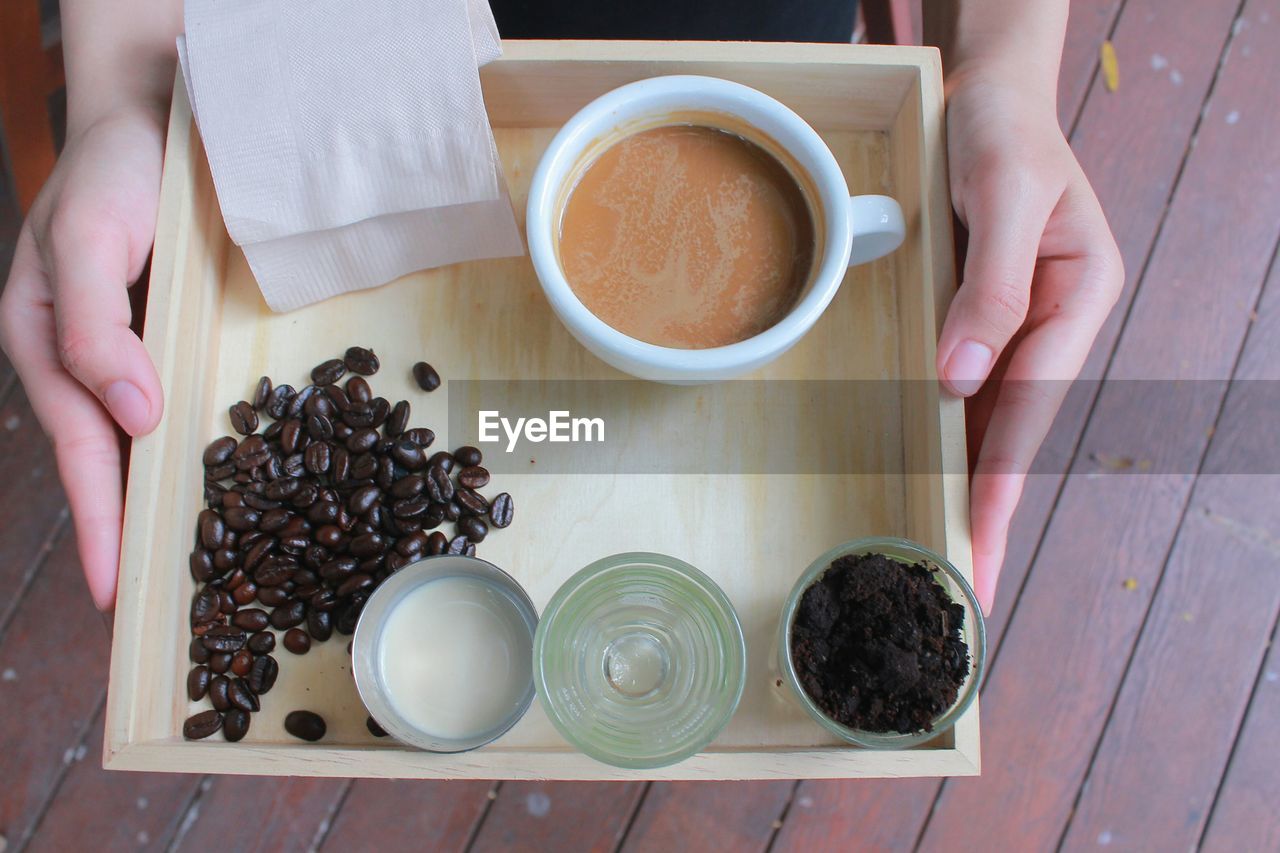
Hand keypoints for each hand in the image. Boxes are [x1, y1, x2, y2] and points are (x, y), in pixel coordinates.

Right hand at [0, 109, 167, 610]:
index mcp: (45, 344)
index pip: (78, 450)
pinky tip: (218, 479)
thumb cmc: (113, 172)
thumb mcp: (91, 240)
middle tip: (155, 606)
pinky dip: (192, 447)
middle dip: (127, 531)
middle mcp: (85, 359)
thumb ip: (98, 326)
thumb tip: (131, 418)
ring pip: (143, 440)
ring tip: (189, 565)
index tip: (111, 591)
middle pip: (108, 460)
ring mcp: (129, 352)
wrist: (157, 117)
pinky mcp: (172, 339)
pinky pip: (180, 404)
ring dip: (161, 498)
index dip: (97, 520)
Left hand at [936, 69, 1123, 612]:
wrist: (993, 94)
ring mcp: (1023, 323)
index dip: (1003, 475)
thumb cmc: (1004, 132)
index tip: (981, 537)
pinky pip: (972, 388)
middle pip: (1018, 427)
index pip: (1034, 405)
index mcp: (1079, 296)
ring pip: (995, 416)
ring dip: (973, 481)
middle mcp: (1056, 320)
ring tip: (953, 548)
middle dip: (992, 504)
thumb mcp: (1005, 195)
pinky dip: (954, 436)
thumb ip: (991, 288)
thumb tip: (959, 382)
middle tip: (970, 581)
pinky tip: (937, 473)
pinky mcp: (987, 318)